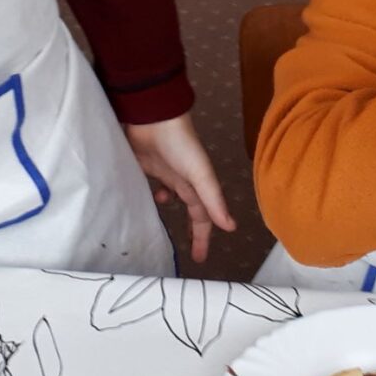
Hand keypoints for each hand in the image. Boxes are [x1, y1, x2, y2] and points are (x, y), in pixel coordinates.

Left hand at [125, 112, 234, 264]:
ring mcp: (164, 173)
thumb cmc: (180, 145)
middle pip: (190, 211)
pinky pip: (151, 186)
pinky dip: (151, 196)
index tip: (200, 258)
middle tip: (189, 252)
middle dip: (192, 230)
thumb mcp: (200, 174)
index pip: (203, 217)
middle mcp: (183, 181)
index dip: (202, 237)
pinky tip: (145, 199)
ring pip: (171, 200)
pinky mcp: (145, 166)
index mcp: (197, 186)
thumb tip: (231, 227)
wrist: (154, 117)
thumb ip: (213, 200)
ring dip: (171, 213)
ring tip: (163, 228)